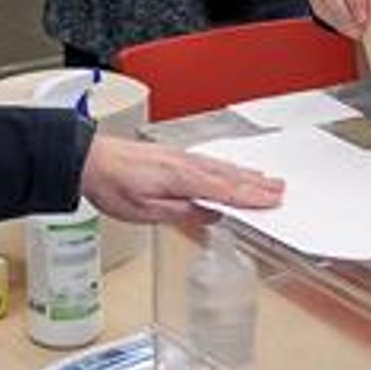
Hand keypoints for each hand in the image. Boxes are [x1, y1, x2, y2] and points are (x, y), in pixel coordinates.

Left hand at [80, 135, 283, 222]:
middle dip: (256, 184)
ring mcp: (180, 157)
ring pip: (221, 167)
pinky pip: (210, 161)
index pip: (224, 190)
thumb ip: (180, 212)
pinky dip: (228, 166)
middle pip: (229, 176)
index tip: (271, 202)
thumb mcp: (144, 211)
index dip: (250, 197)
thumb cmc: (112, 184)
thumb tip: (210, 214)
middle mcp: (184, 164)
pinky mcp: (173, 155)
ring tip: (267, 179)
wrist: (89, 159)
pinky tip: (231, 169)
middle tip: (281, 190)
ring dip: (246, 174)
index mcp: (181, 179)